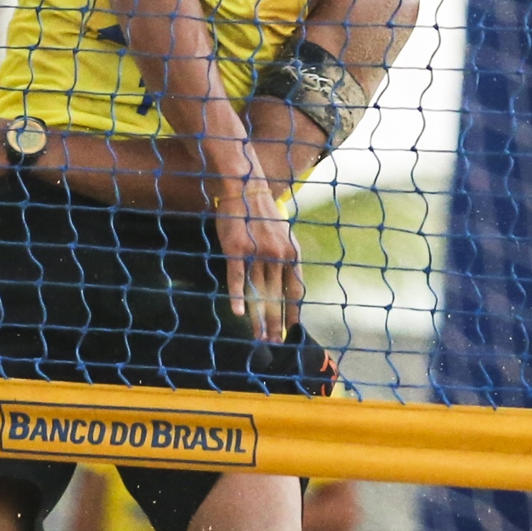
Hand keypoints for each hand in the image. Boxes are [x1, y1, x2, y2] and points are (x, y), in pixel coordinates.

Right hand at [213, 174, 304, 342]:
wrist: (244, 187)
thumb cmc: (261, 211)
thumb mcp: (282, 233)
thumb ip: (285, 256)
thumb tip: (287, 279)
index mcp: (291, 253)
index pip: (295, 290)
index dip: (293, 312)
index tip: (291, 331)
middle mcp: (278, 256)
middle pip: (278, 297)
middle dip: (276, 323)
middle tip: (274, 343)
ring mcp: (257, 253)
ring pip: (259, 293)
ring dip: (259, 318)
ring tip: (258, 337)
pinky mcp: (237, 249)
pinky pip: (238, 278)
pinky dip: (238, 297)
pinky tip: (238, 313)